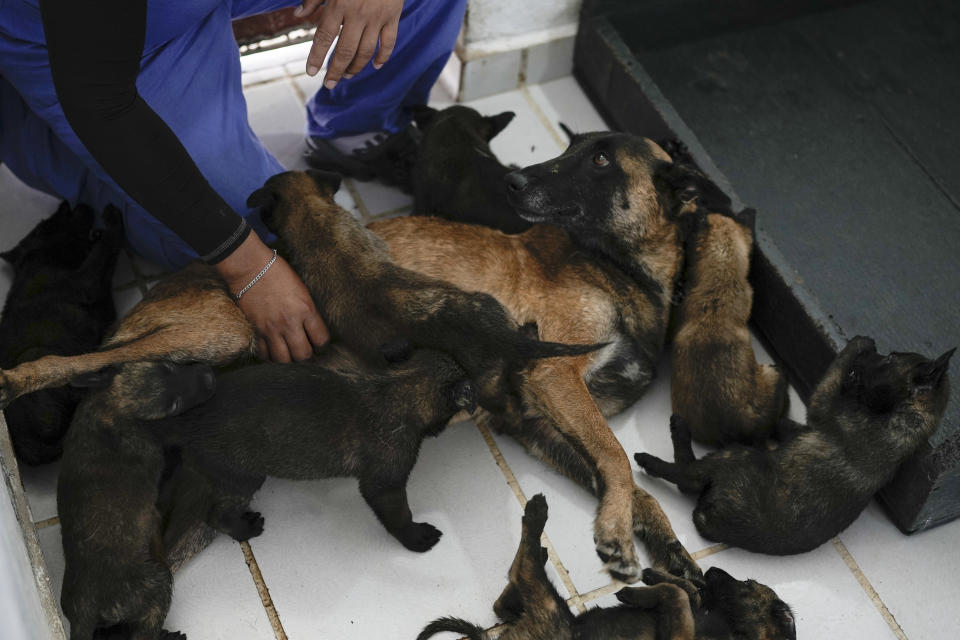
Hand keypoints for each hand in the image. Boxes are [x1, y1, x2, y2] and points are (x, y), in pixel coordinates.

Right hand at [216, 233, 328, 361]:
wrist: (250, 267)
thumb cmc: (278, 272)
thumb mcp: (302, 289)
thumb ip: (308, 310)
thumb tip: (312, 328)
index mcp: (306, 309)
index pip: (321, 339)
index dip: (323, 345)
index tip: (319, 343)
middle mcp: (290, 322)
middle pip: (304, 355)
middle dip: (307, 356)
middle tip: (305, 351)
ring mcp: (271, 328)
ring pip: (284, 360)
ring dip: (288, 360)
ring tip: (289, 354)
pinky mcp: (256, 330)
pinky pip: (264, 354)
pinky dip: (270, 356)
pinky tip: (273, 351)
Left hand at [295, 0, 402, 88]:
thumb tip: (299, 16)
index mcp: (339, 4)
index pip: (325, 37)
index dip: (316, 57)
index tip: (311, 72)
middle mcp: (358, 14)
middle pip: (345, 50)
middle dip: (335, 70)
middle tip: (329, 83)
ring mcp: (378, 17)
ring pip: (366, 51)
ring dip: (356, 67)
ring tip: (347, 75)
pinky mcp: (393, 16)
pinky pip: (389, 42)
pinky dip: (383, 56)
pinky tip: (375, 66)